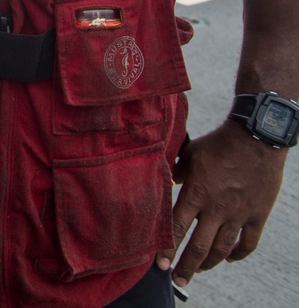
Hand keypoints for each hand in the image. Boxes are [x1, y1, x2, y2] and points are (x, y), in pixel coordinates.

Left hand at [156, 121, 286, 287]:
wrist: (255, 138)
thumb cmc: (218, 143)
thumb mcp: (189, 153)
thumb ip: (178, 172)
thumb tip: (170, 182)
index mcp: (196, 192)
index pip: (177, 227)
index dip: (167, 248)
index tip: (159, 264)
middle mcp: (216, 208)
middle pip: (199, 246)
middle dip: (186, 266)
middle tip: (177, 280)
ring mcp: (238, 214)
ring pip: (222, 249)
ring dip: (209, 264)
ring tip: (199, 271)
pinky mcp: (257, 215)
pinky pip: (248, 243)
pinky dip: (238, 254)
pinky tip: (229, 259)